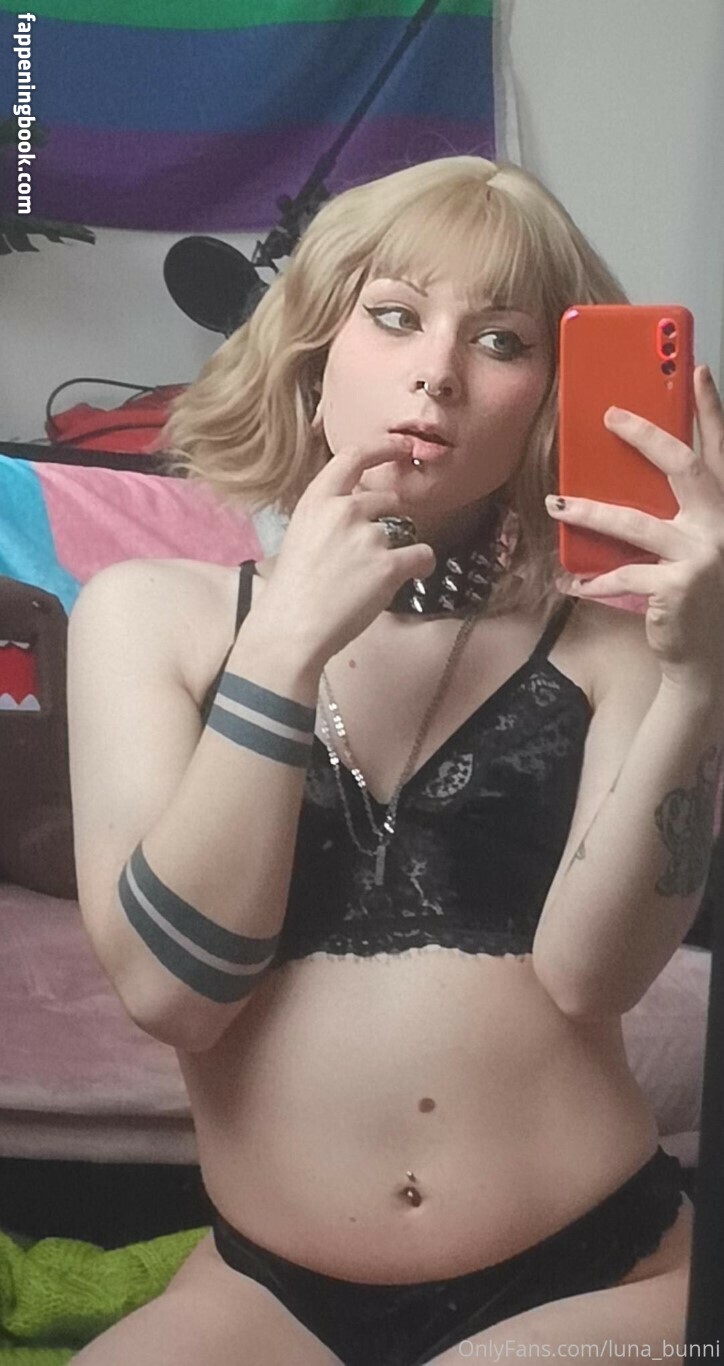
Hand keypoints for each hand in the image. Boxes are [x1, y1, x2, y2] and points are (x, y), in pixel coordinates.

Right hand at [254, 438, 435, 665]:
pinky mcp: (388, 565)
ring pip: (405, 530)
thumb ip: (328, 516)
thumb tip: (360, 513)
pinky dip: (421, 566)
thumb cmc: (292, 590)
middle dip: (388, 521)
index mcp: (317, 500)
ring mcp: (368, 537)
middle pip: (387, 500)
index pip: (354, 456)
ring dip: (398, 548)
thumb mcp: (300, 535)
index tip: (403, 445)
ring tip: (373, 577)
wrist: (291, 628)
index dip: (384, 445)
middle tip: (371, 552)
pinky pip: (422, 555)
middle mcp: (344, 510)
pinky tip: (406, 578)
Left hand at [546, 364, 723, 687]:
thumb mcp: (697, 545)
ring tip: (556, 502)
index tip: (697, 370)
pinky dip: (593, 578)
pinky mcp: (678, 585)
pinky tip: (570, 581)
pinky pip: (623, 573)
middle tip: (609, 417)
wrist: (707, 657)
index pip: (720, 450)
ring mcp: (704, 555)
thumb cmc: (698, 595)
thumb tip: (628, 477)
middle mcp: (723, 525)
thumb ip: (679, 511)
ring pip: (635, 521)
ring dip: (590, 510)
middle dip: (644, 435)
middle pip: (682, 466)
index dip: (711, 409)